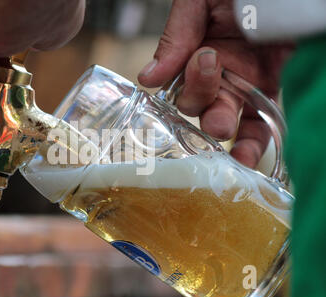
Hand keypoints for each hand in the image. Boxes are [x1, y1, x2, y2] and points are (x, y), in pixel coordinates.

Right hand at [138, 0, 292, 167]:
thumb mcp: (200, 1)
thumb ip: (176, 35)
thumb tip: (147, 78)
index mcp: (196, 51)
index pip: (181, 83)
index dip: (190, 81)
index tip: (203, 57)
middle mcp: (217, 72)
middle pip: (199, 106)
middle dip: (203, 104)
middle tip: (213, 85)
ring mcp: (244, 83)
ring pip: (225, 122)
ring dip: (221, 131)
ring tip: (223, 132)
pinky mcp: (271, 89)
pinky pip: (259, 124)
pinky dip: (250, 145)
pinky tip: (242, 158)